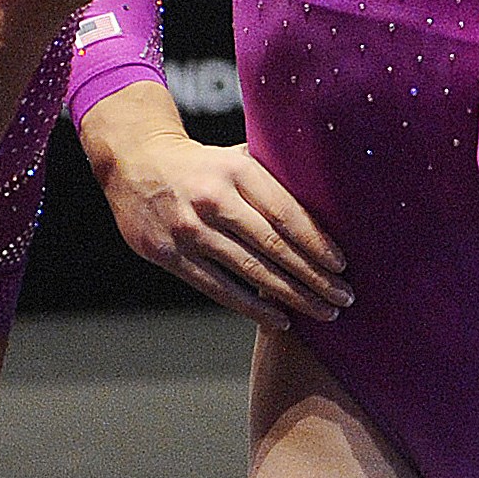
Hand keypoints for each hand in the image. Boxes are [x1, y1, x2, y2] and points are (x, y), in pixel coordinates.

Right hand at [90, 114, 350, 328]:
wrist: (135, 161)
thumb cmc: (204, 165)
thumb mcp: (237, 158)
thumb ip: (275, 178)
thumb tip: (331, 202)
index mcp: (236, 171)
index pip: (286, 214)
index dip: (317, 243)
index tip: (342, 265)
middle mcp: (213, 200)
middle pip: (273, 247)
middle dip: (313, 277)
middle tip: (343, 298)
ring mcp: (188, 230)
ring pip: (249, 271)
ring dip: (291, 297)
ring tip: (323, 312)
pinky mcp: (168, 254)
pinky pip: (217, 288)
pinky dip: (251, 307)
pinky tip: (280, 319)